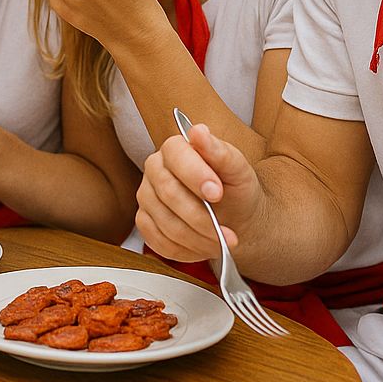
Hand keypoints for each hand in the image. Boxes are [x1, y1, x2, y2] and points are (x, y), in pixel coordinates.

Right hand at [135, 123, 260, 260]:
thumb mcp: (238, 171)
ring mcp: (146, 196)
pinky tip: (203, 246)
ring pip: (165, 222)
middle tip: (228, 233)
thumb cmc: (236, 190)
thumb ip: (220, 152)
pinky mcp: (144, 221)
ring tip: (222, 243)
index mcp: (175, 148)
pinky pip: (158, 241)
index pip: (175, 155)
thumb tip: (199, 131)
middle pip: (169, 193)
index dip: (195, 175)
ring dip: (198, 239)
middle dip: (202, 218)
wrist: (236, 218)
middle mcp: (155, 169)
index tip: (217, 193)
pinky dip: (185, 250)